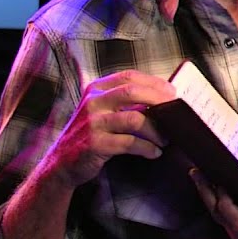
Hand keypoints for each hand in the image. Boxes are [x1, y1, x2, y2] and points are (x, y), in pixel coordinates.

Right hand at [44, 69, 176, 188]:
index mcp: (96, 89)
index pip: (129, 76)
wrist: (61, 162)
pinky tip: (154, 152)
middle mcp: (93, 102)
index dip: (153, 82)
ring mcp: (93, 122)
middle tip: (175, 110)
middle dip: (159, 100)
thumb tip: (161, 99)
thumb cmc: (90, 134)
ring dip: (156, 130)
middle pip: (132, 92)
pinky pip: (129, 143)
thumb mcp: (101, 111)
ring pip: (134, 119)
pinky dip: (147, 148)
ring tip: (165, 139)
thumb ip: (124, 103)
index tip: (172, 91)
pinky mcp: (95, 143)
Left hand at [190, 171, 237, 238]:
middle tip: (200, 176)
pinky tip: (209, 189)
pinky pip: (223, 221)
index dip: (227, 206)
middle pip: (226, 221)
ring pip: (222, 222)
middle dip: (210, 197)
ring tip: (200, 178)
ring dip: (209, 200)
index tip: (221, 186)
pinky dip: (214, 204)